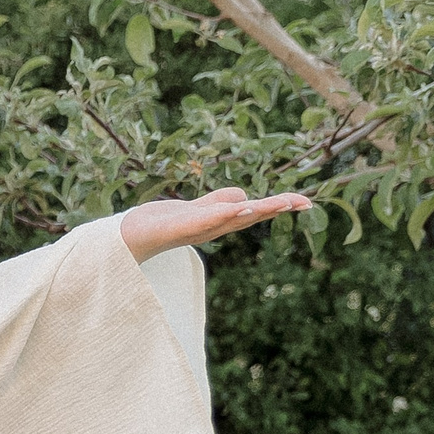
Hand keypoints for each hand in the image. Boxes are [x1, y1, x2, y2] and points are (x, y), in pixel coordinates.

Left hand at [118, 188, 313, 261]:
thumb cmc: (162, 224)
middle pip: (250, 216)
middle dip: (277, 208)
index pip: (254, 212)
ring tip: (279, 203)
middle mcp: (212, 228)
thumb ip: (219, 202)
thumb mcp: (197, 209)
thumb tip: (244, 196)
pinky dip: (224, 214)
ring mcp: (196, 229)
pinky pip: (204, 221)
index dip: (279, 207)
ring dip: (256, 210)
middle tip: (304, 202)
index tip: (306, 202)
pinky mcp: (176, 228)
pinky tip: (241, 206)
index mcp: (219, 222)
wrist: (126, 237)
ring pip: (231, 218)